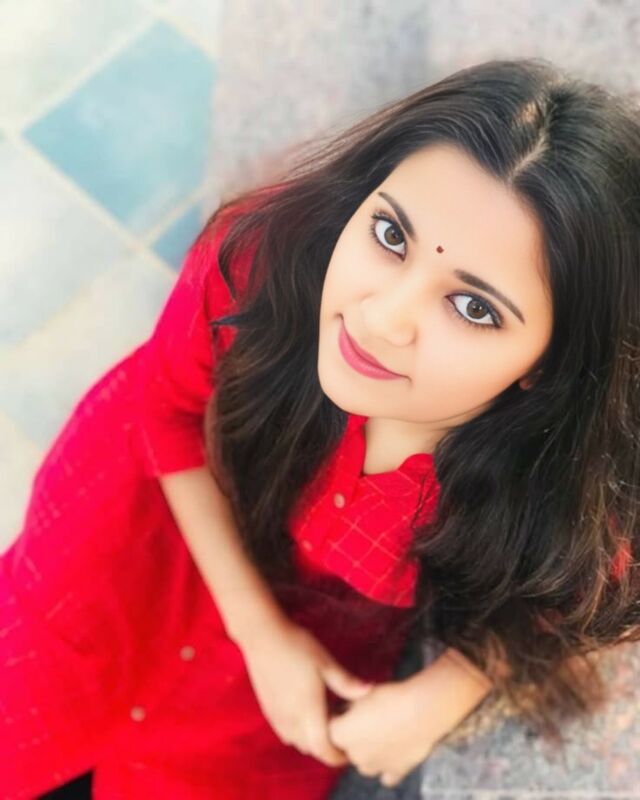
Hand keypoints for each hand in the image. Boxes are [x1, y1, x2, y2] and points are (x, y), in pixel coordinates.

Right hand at [240, 617, 374, 765]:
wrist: (262, 636)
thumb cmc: (297, 646)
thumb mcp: (325, 662)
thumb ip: (346, 682)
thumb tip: (370, 691)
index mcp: (308, 710)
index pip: (323, 748)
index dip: (336, 757)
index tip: (347, 753)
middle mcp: (290, 719)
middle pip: (310, 748)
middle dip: (325, 748)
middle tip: (339, 735)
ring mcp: (276, 716)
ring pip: (295, 741)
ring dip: (310, 740)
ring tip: (323, 723)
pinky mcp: (267, 709)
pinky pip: (284, 732)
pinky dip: (296, 732)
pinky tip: (303, 713)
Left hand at [326, 679, 436, 786]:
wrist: (419, 710)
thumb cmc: (389, 697)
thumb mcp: (362, 694)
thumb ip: (349, 706)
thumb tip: (346, 709)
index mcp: (340, 734)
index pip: (332, 727)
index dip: (341, 716)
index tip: (350, 707)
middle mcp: (354, 755)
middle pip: (349, 746)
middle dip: (355, 735)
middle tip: (371, 717)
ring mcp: (375, 766)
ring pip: (365, 762)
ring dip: (370, 752)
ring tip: (384, 732)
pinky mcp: (396, 771)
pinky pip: (387, 774)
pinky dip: (388, 766)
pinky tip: (395, 751)